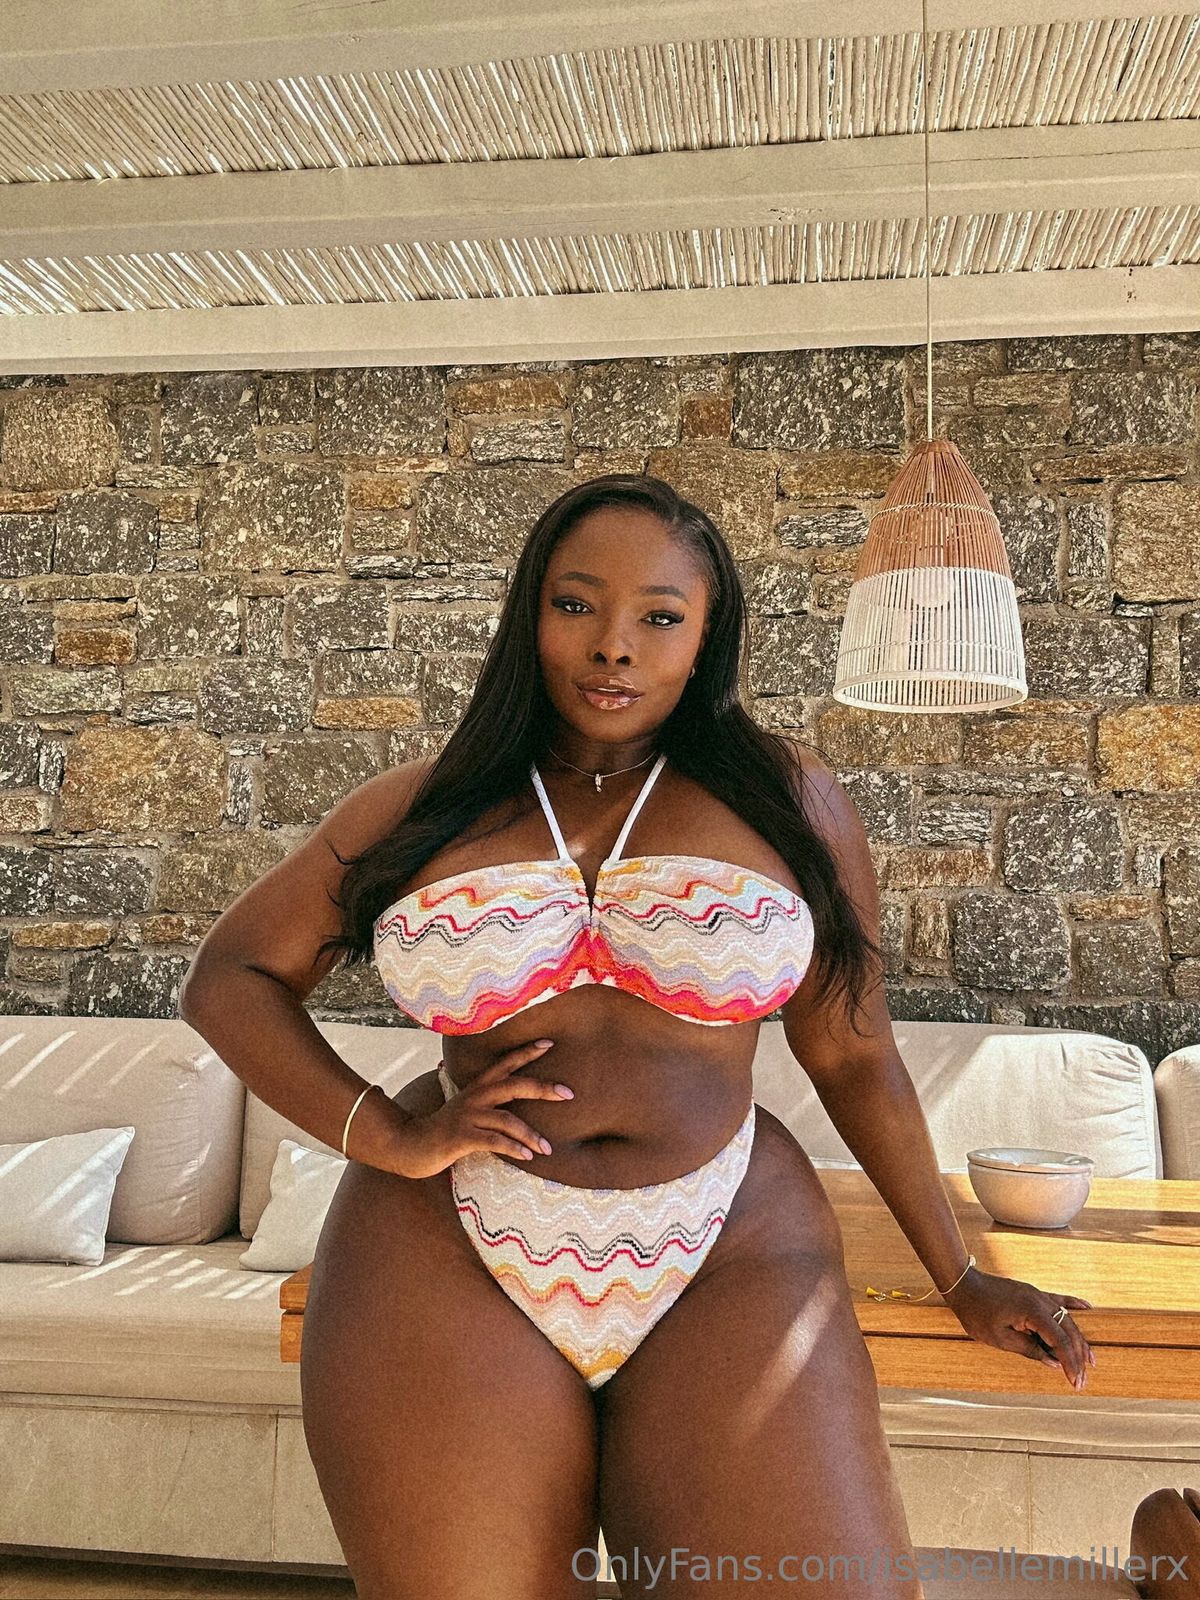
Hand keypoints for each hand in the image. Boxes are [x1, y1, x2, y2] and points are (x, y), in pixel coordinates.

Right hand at [387, 1039, 573, 1178]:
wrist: (412, 1145)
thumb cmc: (446, 1129)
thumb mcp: (468, 1109)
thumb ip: (489, 1102)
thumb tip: (513, 1096)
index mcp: (478, 1087)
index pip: (506, 1064)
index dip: (527, 1052)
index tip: (549, 1043)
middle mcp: (475, 1097)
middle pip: (514, 1085)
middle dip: (542, 1087)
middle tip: (568, 1093)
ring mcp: (468, 1116)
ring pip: (508, 1120)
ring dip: (531, 1135)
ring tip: (547, 1148)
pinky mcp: (462, 1137)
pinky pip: (495, 1142)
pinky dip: (514, 1148)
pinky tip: (528, 1157)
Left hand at [942, 1267, 1096, 1390]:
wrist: (964, 1284)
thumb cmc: (976, 1312)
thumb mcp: (1000, 1339)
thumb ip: (1029, 1350)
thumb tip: (1053, 1363)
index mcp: (1032, 1312)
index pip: (1060, 1341)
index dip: (1070, 1363)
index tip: (1075, 1382)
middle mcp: (1040, 1301)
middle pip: (1068, 1332)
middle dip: (1077, 1357)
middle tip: (1081, 1380)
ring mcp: (1038, 1295)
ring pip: (1066, 1319)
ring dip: (1078, 1340)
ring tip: (1091, 1361)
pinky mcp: (1033, 1293)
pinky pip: (1058, 1300)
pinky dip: (1073, 1305)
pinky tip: (1087, 1308)